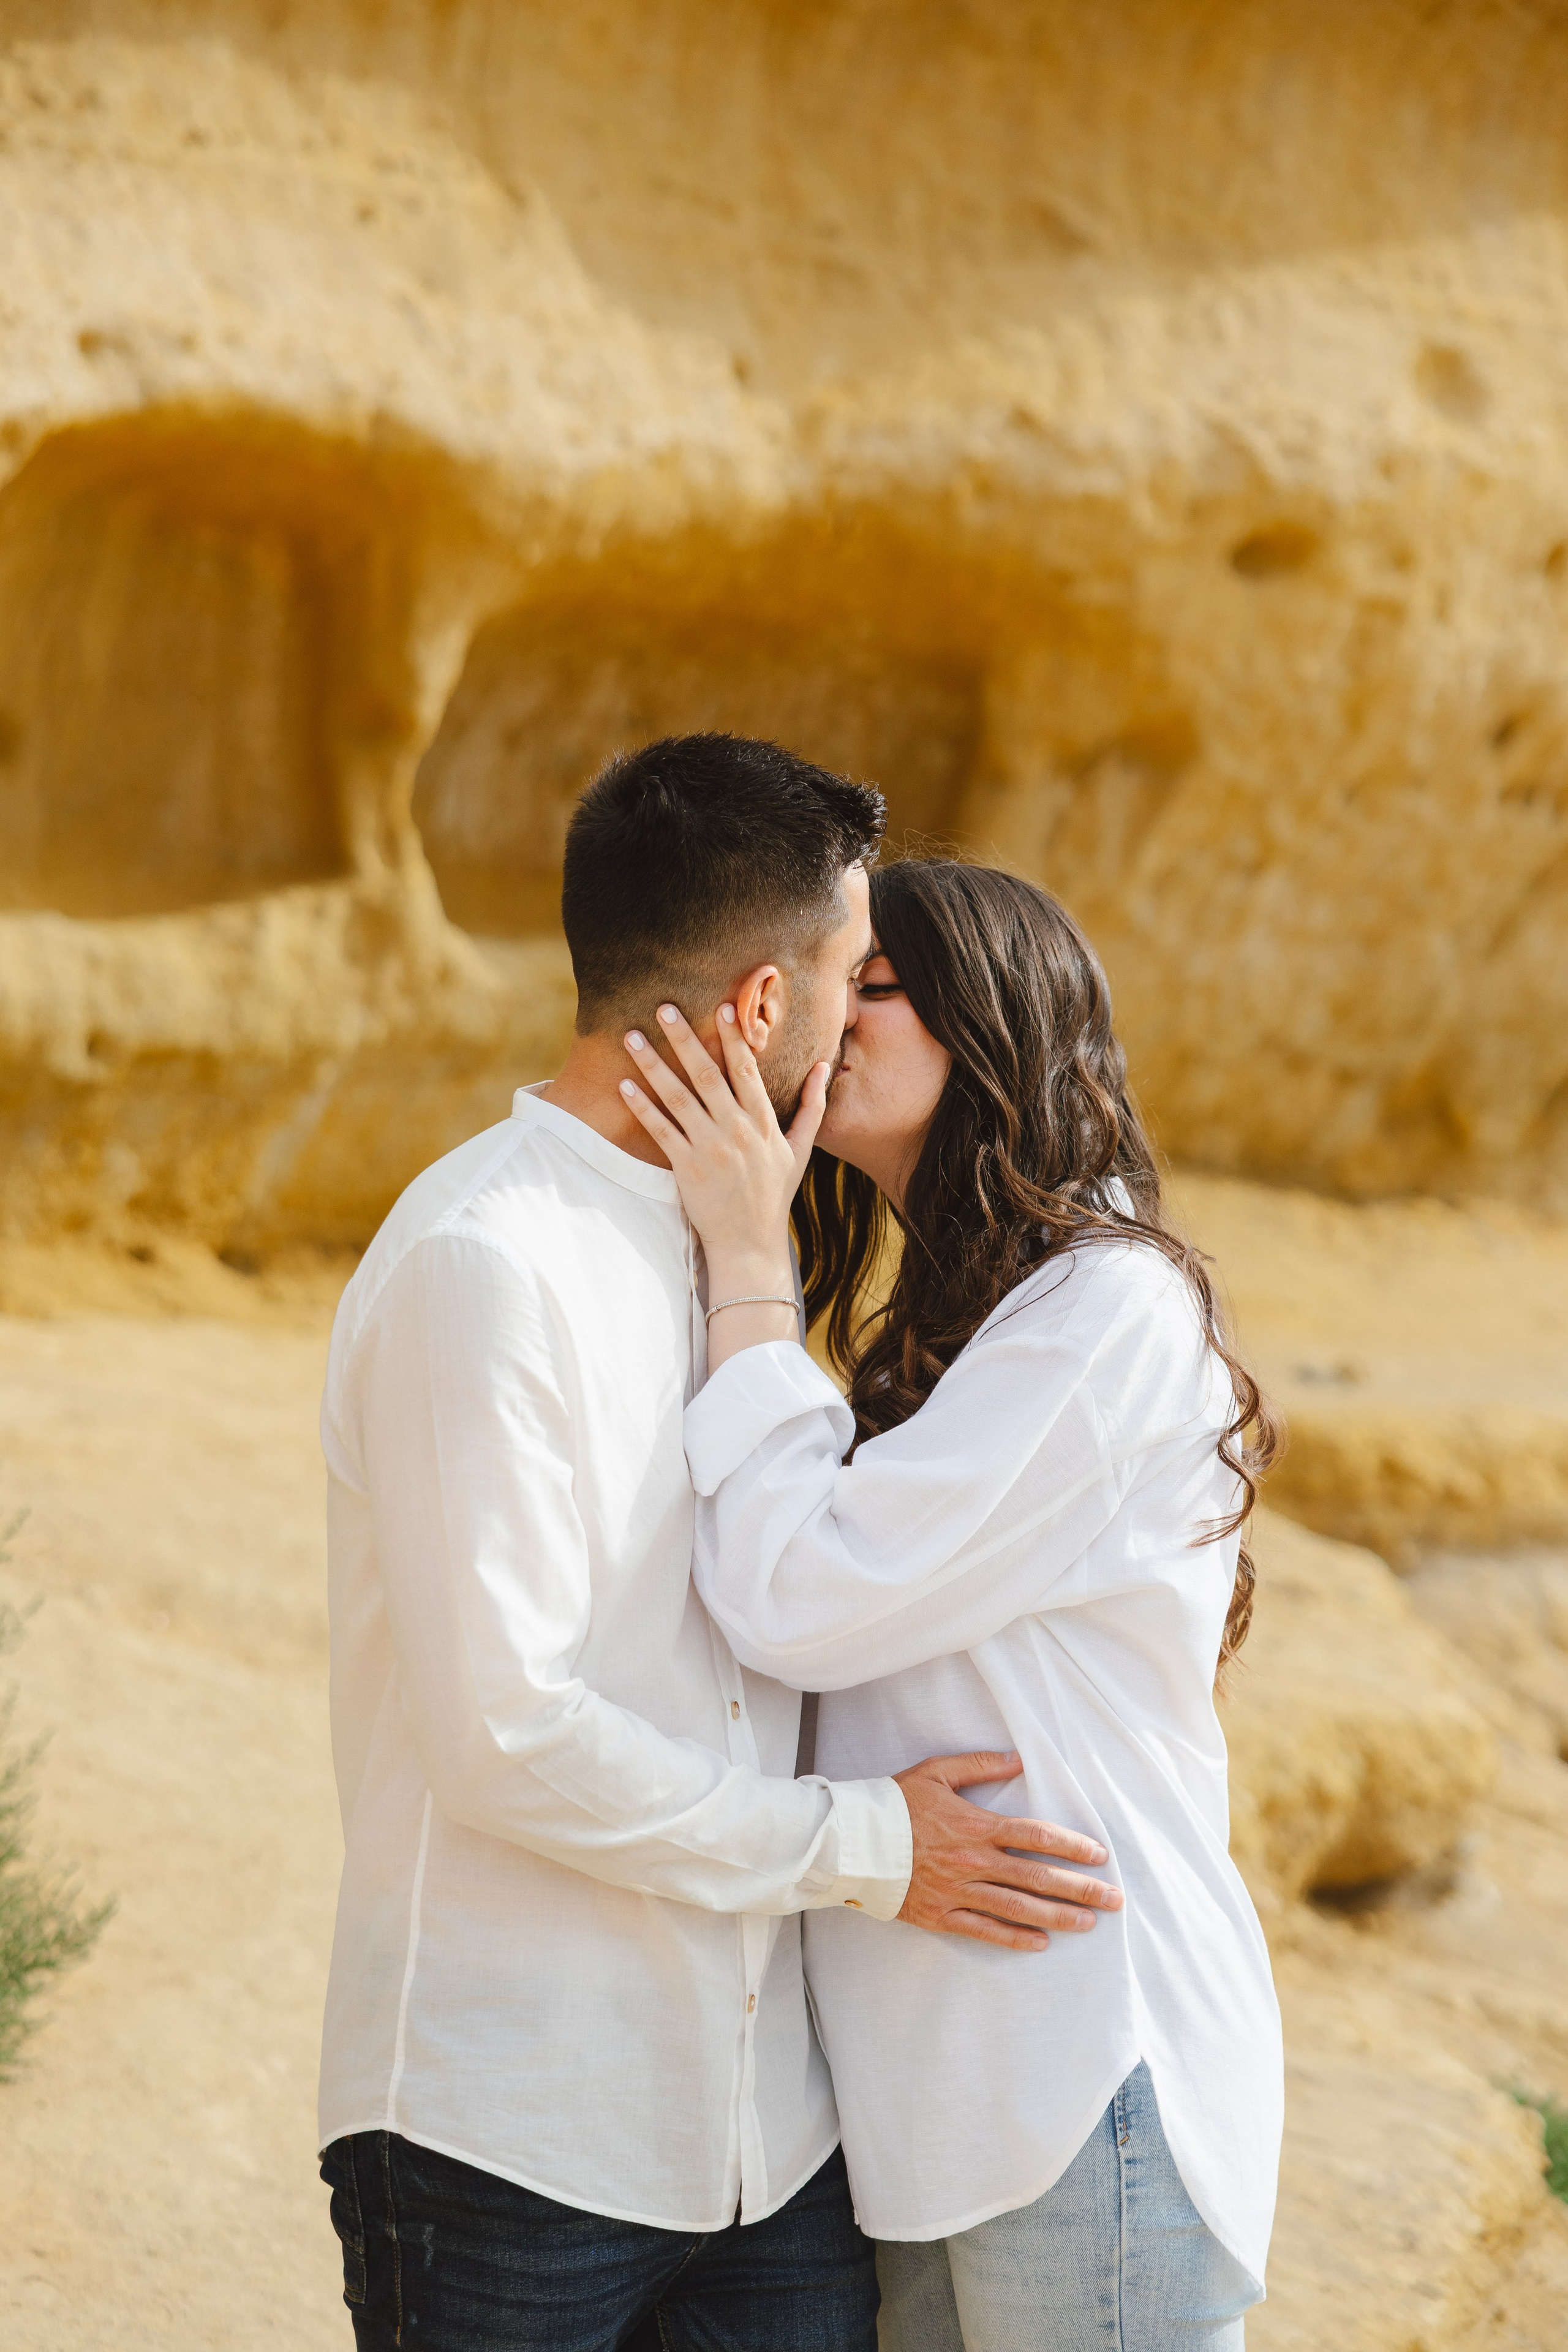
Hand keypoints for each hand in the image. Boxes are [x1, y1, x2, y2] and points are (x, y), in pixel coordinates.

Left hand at [619, 1002, 829, 1284]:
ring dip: (653, 1064)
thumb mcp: (801, 1150)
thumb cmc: (773, 1195)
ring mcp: (710, 1148)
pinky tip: (625, 1085)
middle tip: (664, 1008)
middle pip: (707, 1073)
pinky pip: (661, 1130)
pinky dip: (642, 1107)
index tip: (722, 1007)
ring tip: (632, 1037)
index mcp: (763, 1122)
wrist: (749, 1243)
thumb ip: (812, 1106)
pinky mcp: (686, 1167)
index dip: (734, 1037)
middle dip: (685, 1038)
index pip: (746, 1070)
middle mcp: (736, 1130)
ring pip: (678, 1096)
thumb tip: (824, 1067)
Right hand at [895, 1752, 1123, 1951]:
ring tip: (1089, 1924)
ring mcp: (957, 1891)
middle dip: (1081, 1889)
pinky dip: (1014, 1939)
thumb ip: (979, 1766)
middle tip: (1114, 1899)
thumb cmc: (894, 1803)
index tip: (1100, 1855)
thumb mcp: (935, 1771)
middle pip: (1037, 1877)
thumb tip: (1018, 1759)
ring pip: (1017, 1907)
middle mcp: (973, 1861)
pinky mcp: (940, 1915)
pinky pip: (984, 1930)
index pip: (1036, 1836)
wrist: (851, 1842)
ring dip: (1058, 1917)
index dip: (1072, 1846)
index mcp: (976, 1825)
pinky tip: (1041, 1943)